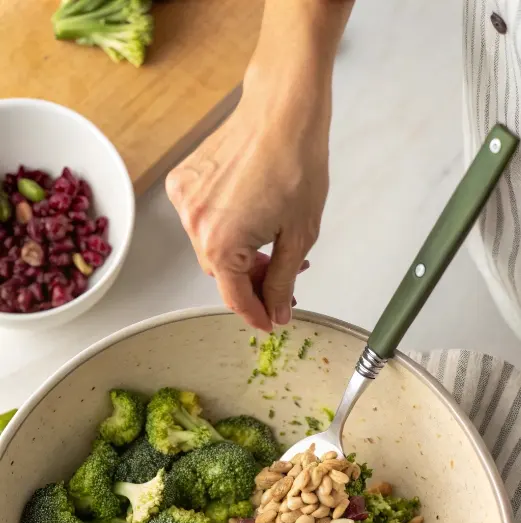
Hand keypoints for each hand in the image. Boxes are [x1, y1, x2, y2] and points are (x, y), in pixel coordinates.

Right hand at [165, 0, 354, 331]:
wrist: (282, 108)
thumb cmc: (296, 162)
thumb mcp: (299, 235)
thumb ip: (283, 281)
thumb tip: (277, 312)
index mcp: (222, 246)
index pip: (236, 298)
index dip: (257, 314)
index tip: (270, 321)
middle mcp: (194, 226)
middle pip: (221, 275)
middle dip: (251, 282)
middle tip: (282, 279)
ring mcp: (184, 202)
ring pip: (211, 249)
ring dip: (238, 255)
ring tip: (271, 245)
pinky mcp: (183, 182)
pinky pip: (202, 220)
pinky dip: (224, 228)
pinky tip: (250, 217)